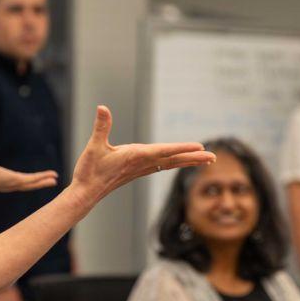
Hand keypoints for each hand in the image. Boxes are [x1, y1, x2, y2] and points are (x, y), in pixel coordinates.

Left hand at [0, 156, 58, 192]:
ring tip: (55, 179)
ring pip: (32, 183)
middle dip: (38, 184)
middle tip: (50, 183)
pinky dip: (44, 176)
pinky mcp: (18, 180)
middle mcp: (9, 186)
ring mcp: (14, 184)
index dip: (24, 182)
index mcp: (1, 183)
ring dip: (44, 181)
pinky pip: (34, 178)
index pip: (15, 183)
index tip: (30, 182)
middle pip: (27, 185)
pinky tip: (53, 176)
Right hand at [69, 106, 215, 202]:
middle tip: (214, 157)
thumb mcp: (94, 147)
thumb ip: (101, 127)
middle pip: (174, 159)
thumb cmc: (90, 170)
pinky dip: (176, 161)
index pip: (164, 151)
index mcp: (136, 156)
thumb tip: (102, 108)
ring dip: (189, 160)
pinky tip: (182, 161)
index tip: (199, 147)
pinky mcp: (139, 170)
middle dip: (194, 158)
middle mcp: (143, 163)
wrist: (86, 192)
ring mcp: (142, 168)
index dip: (182, 148)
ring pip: (171, 163)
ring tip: (207, 159)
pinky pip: (164, 165)